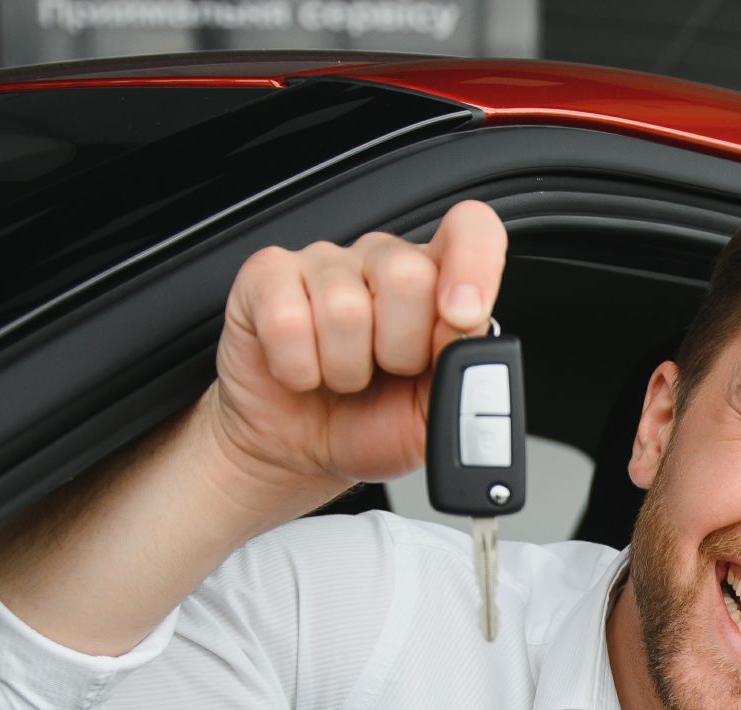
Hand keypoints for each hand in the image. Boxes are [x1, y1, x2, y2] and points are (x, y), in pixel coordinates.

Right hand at [205, 199, 506, 495]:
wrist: (303, 449)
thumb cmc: (372, 423)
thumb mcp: (438, 415)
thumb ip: (466, 373)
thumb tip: (469, 334)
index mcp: (437, 282)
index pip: (471, 229)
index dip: (473, 265)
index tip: (462, 317)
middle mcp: (381, 262)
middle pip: (408, 275)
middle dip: (400, 351)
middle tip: (386, 372)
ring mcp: (323, 263)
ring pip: (345, 308)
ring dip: (346, 370)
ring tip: (343, 379)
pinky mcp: (267, 278)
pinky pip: (287, 321)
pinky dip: (298, 369)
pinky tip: (303, 372)